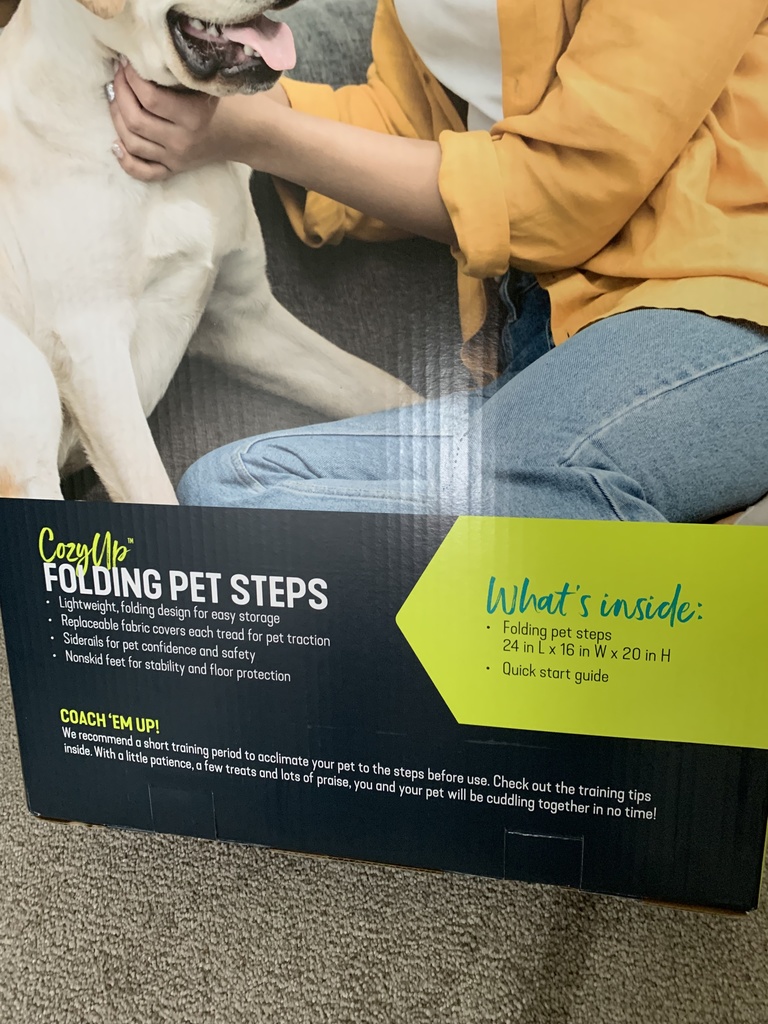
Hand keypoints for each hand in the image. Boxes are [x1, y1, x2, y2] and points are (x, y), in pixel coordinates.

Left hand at [108, 62, 284, 180]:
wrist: (248, 134)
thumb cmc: (229, 102)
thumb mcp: (207, 84)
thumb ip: (177, 77)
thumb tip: (140, 64)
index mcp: (192, 117)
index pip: (149, 98)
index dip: (130, 78)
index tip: (126, 63)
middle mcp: (182, 141)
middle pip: (135, 120)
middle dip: (119, 93)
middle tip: (118, 77)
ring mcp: (177, 159)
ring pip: (132, 143)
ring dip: (117, 118)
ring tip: (115, 98)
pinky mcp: (175, 169)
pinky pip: (143, 172)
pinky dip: (125, 160)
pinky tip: (117, 142)